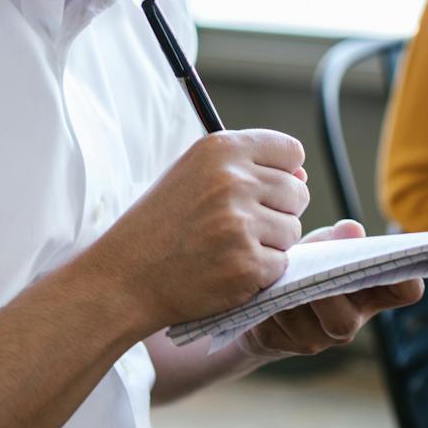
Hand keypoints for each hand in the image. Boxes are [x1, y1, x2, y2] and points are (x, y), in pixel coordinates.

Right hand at [80, 130, 308, 331]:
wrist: (125, 277)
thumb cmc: (161, 225)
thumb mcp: (194, 176)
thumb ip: (246, 168)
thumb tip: (302, 175)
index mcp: (221, 149)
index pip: (291, 151)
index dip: (282, 173)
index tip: (260, 191)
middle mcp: (233, 180)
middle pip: (298, 193)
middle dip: (277, 212)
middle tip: (236, 227)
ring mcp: (241, 224)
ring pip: (293, 231)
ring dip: (269, 244)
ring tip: (226, 248)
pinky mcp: (247, 264)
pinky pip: (281, 265)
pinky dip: (260, 273)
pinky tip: (226, 270)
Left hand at [240, 220, 423, 358]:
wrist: (259, 297)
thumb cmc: (301, 264)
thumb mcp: (317, 246)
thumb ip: (334, 239)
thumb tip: (351, 229)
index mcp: (370, 292)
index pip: (406, 291)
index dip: (407, 278)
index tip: (389, 257)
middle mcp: (351, 319)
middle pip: (348, 320)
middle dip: (332, 291)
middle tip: (319, 267)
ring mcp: (318, 337)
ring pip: (317, 324)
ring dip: (300, 295)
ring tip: (283, 274)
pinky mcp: (284, 343)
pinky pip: (281, 327)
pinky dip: (272, 302)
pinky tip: (264, 287)